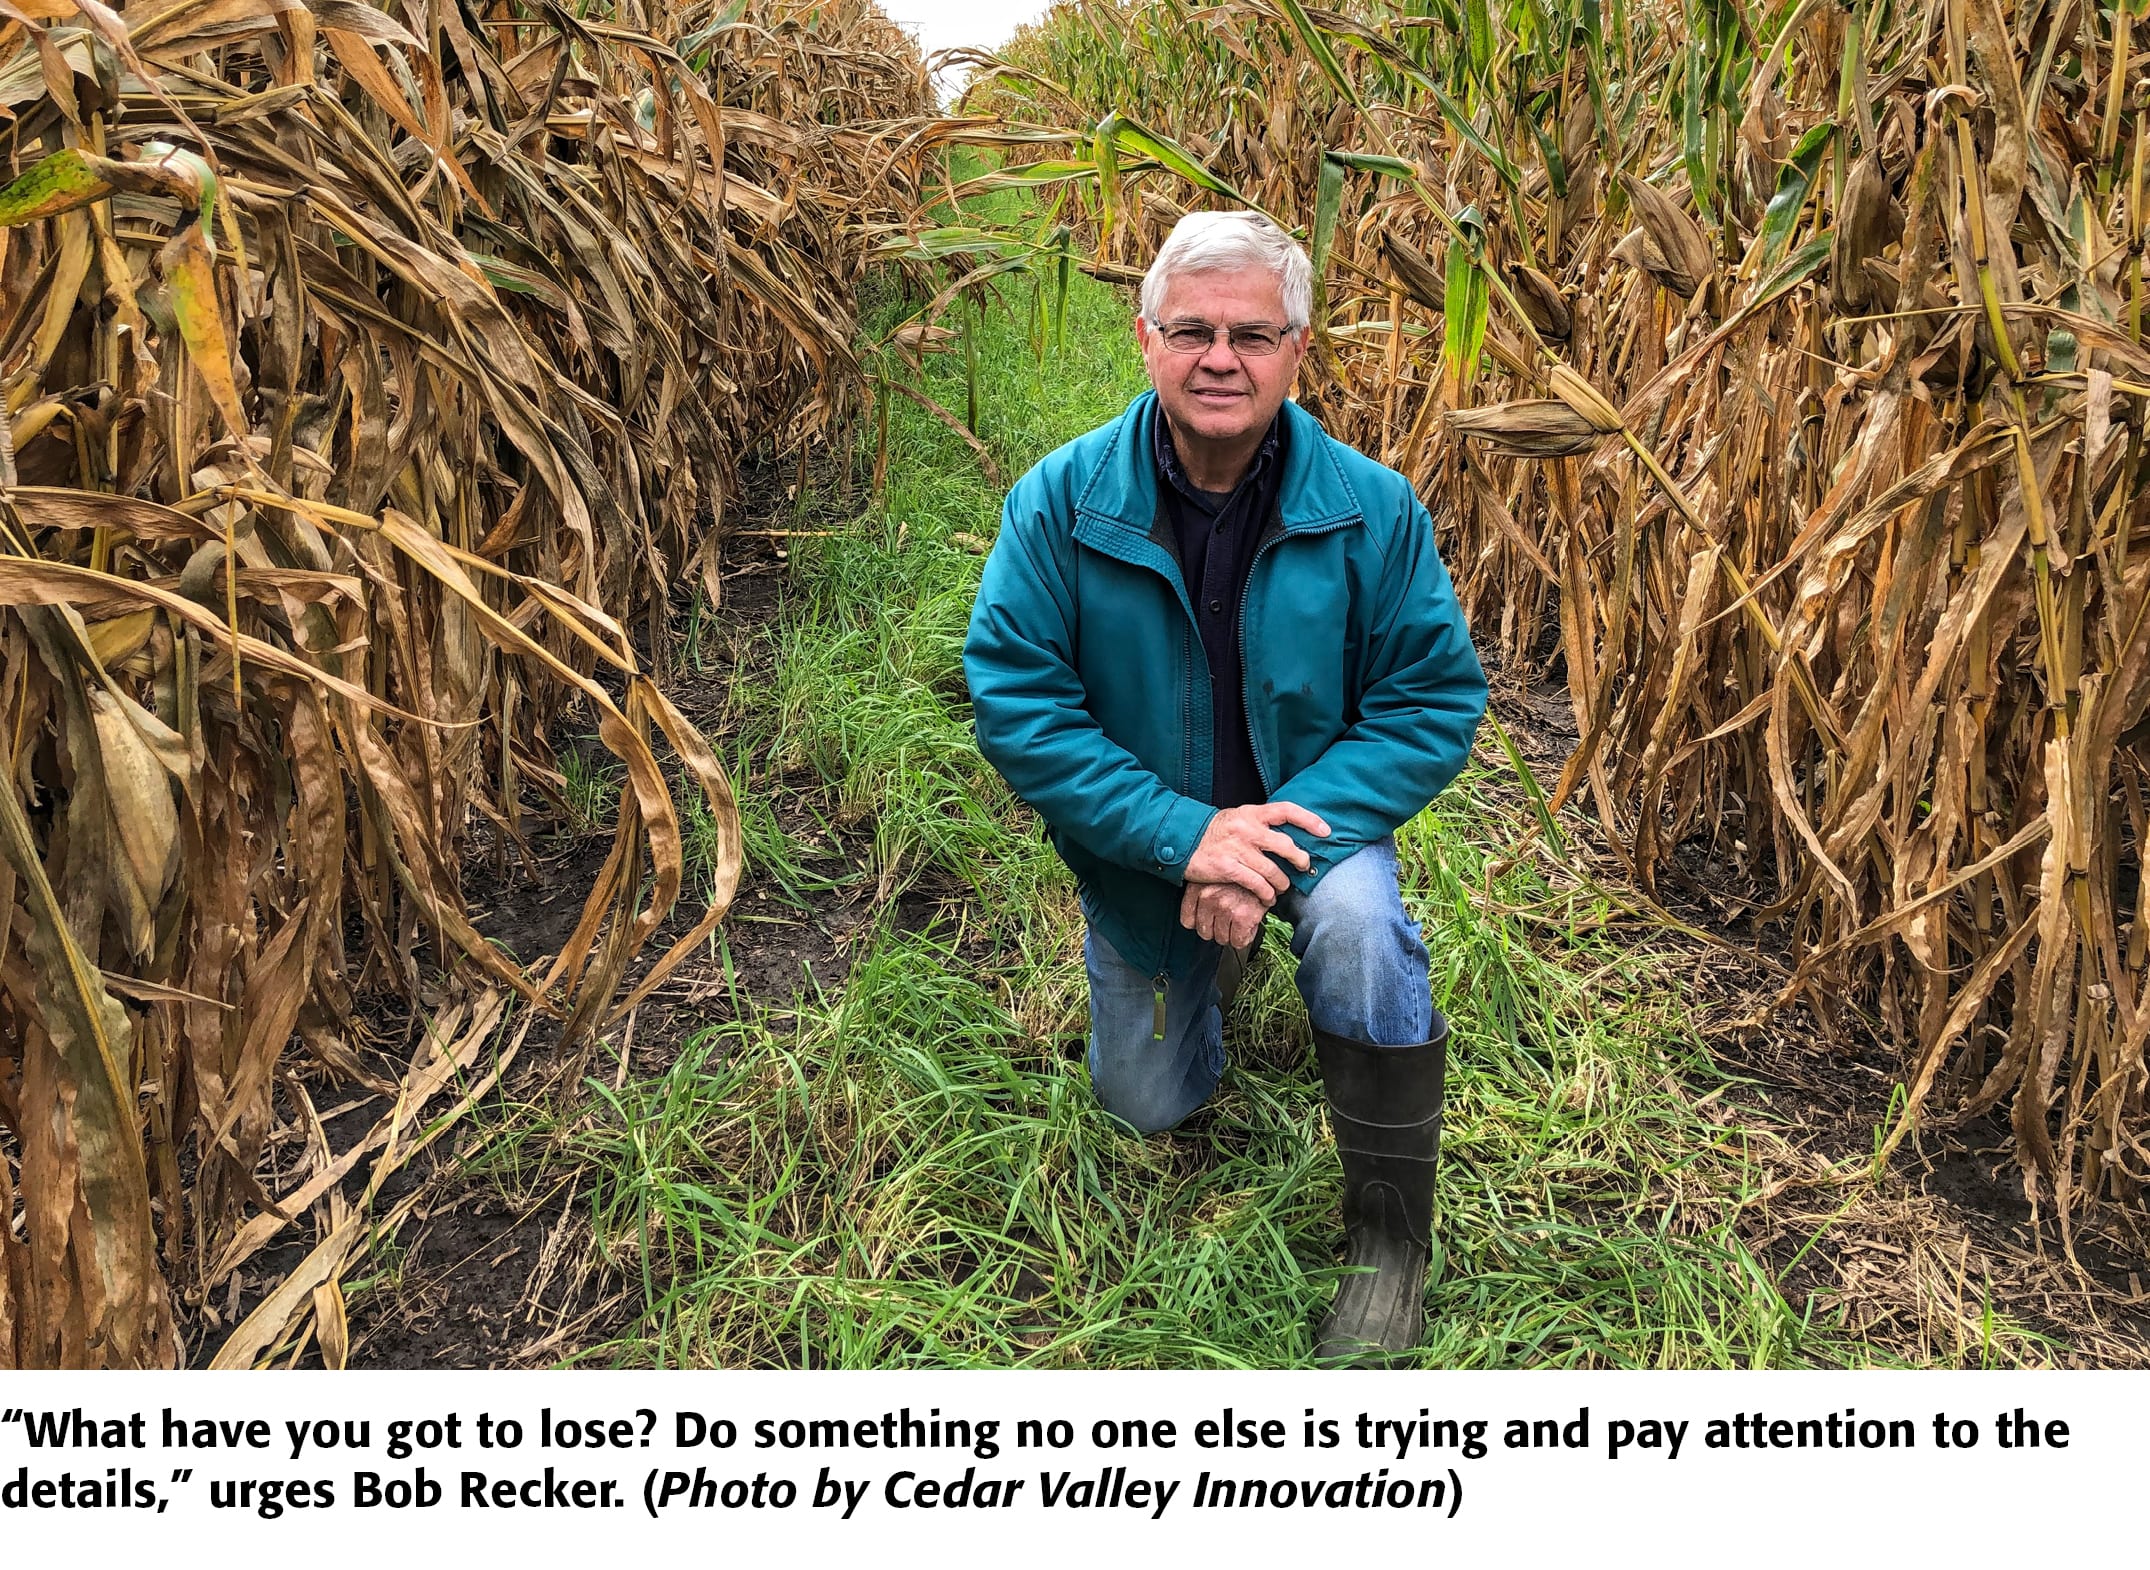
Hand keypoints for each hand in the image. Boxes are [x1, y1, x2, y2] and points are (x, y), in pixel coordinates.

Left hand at [1180, 880, 1267, 948]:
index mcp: (1197, 887)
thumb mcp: (1214, 877)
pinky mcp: (1242, 916)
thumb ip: (1202, 895)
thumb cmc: (1241, 873)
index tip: (1211, 921)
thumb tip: (1197, 920)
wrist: (1266, 868)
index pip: (1188, 921)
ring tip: (1238, 920)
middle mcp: (1208, 897)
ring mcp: (1225, 907)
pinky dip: (1243, 938)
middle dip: (1217, 929)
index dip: (1201, 923)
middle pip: (1204, 932)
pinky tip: (1247, 926)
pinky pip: (1237, 941)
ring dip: (1231, 934)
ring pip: (1221, 938)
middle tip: (1228, 919)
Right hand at [1185, 800, 1330, 904]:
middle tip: (1303, 867)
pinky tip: (1266, 897)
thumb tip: (1286, 836)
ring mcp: (1238, 849)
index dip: (1309, 820)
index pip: (1287, 811)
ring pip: (1273, 871)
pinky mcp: (1228, 867)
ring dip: (1281, 884)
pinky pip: (1257, 884)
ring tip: (1280, 888)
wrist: (1183, 840)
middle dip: (1300, 860)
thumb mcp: (1237, 818)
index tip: (1325, 831)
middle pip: (1286, 845)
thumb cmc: (1214, 831)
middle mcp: (1247, 829)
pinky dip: (1266, 894)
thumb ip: (1259, 824)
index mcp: (1251, 813)